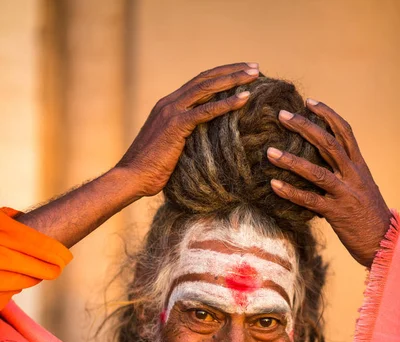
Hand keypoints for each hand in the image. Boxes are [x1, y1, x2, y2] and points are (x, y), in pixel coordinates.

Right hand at [117, 63, 259, 197]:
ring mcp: (171, 112)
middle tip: (254, 68)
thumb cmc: (151, 170)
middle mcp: (169, 103)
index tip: (240, 73)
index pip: (198, 83)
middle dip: (232, 71)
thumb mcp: (170, 148)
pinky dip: (227, 103)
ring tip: (255, 75)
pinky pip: (206, 110)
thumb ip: (184, 138)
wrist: (132, 178)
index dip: (220, 76)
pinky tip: (244, 98)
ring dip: (233, 80)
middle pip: (205, 79)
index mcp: (167, 106)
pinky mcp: (176, 125)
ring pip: (207, 88)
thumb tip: (203, 143)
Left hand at [266, 100, 391, 266]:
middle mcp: (353, 176)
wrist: (383, 241)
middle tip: (282, 116)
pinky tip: (274, 185)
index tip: (309, 102)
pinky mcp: (336, 213)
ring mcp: (345, 194)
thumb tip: (320, 163)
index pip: (345, 132)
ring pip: (317, 171)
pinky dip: (291, 192)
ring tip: (270, 152)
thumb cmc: (368, 216)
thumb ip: (344, 174)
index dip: (327, 115)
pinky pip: (310, 200)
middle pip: (329, 144)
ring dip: (291, 160)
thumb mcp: (360, 188)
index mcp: (359, 167)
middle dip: (305, 127)